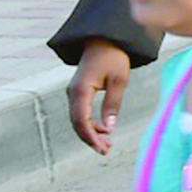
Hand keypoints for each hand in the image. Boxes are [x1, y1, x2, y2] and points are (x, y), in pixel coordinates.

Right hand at [67, 41, 134, 157]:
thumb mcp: (119, 80)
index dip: (90, 136)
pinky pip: (81, 113)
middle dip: (90, 138)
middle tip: (106, 151)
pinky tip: (104, 131)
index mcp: (80, 90)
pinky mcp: (78, 93)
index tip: (101, 148)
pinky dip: (90, 124)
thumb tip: (109, 128)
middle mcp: (72, 93)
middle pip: (77, 123)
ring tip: (107, 145)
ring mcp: (73, 93)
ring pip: (78, 120)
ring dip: (90, 133)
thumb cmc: (113, 58)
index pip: (81, 119)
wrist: (103, 41)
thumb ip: (113, 103)